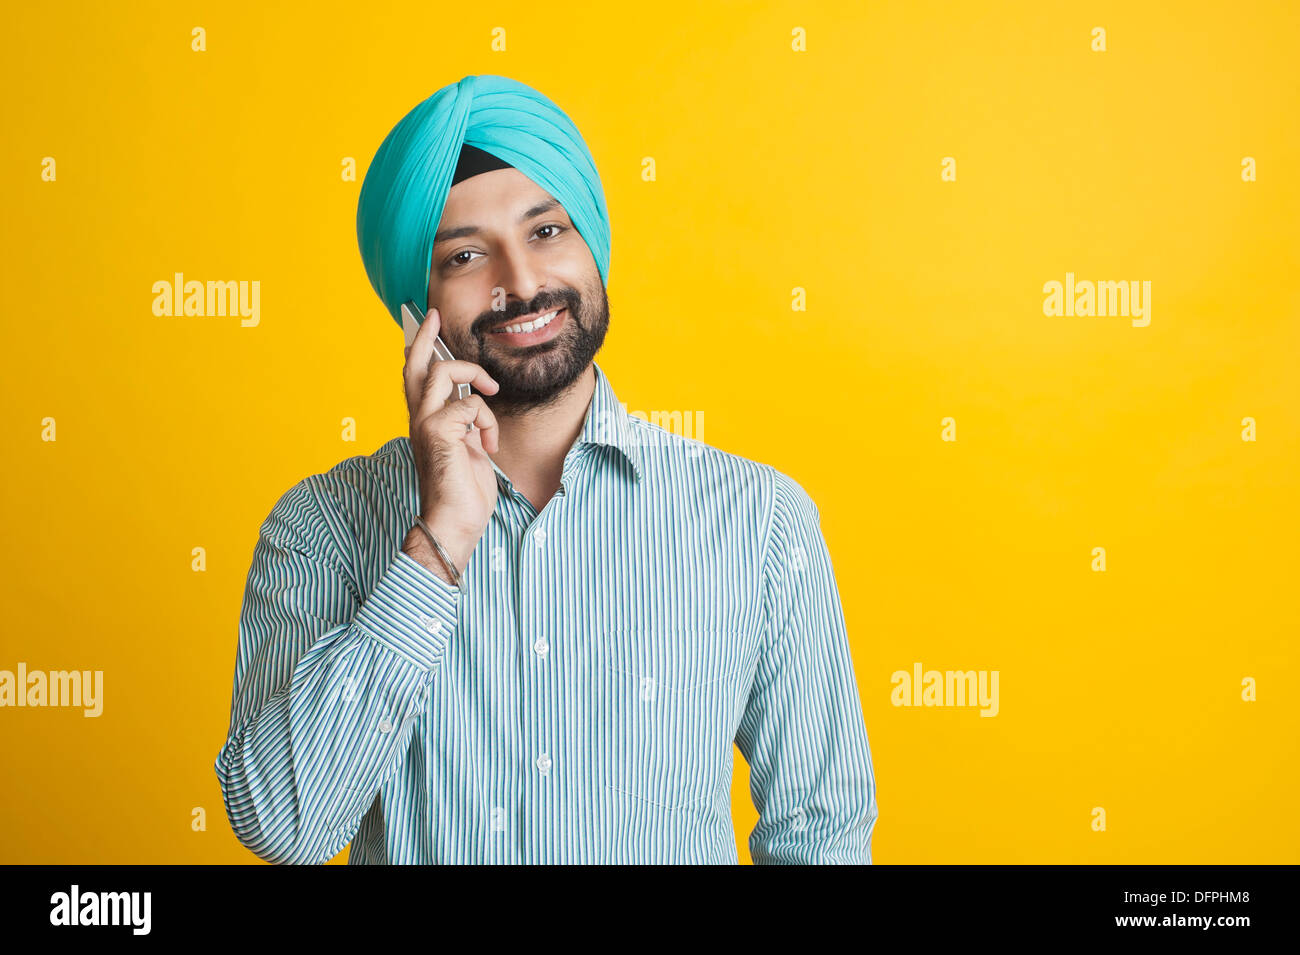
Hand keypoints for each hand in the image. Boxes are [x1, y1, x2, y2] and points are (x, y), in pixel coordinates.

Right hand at [401, 306, 500, 576]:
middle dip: (427, 336)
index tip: (429, 322)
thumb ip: (466, 422)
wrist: (455, 522)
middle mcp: (418, 419)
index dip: (420, 347)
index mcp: (425, 422)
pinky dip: (486, 420)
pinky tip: (489, 444)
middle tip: (434, 316)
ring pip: (445, 371)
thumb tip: (474, 399)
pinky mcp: (438, 432)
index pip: (416, 377)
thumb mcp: (468, 447)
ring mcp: (425, 424)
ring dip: (475, 378)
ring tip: (491, 395)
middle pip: (417, 364)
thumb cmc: (463, 491)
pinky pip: (469, 403)